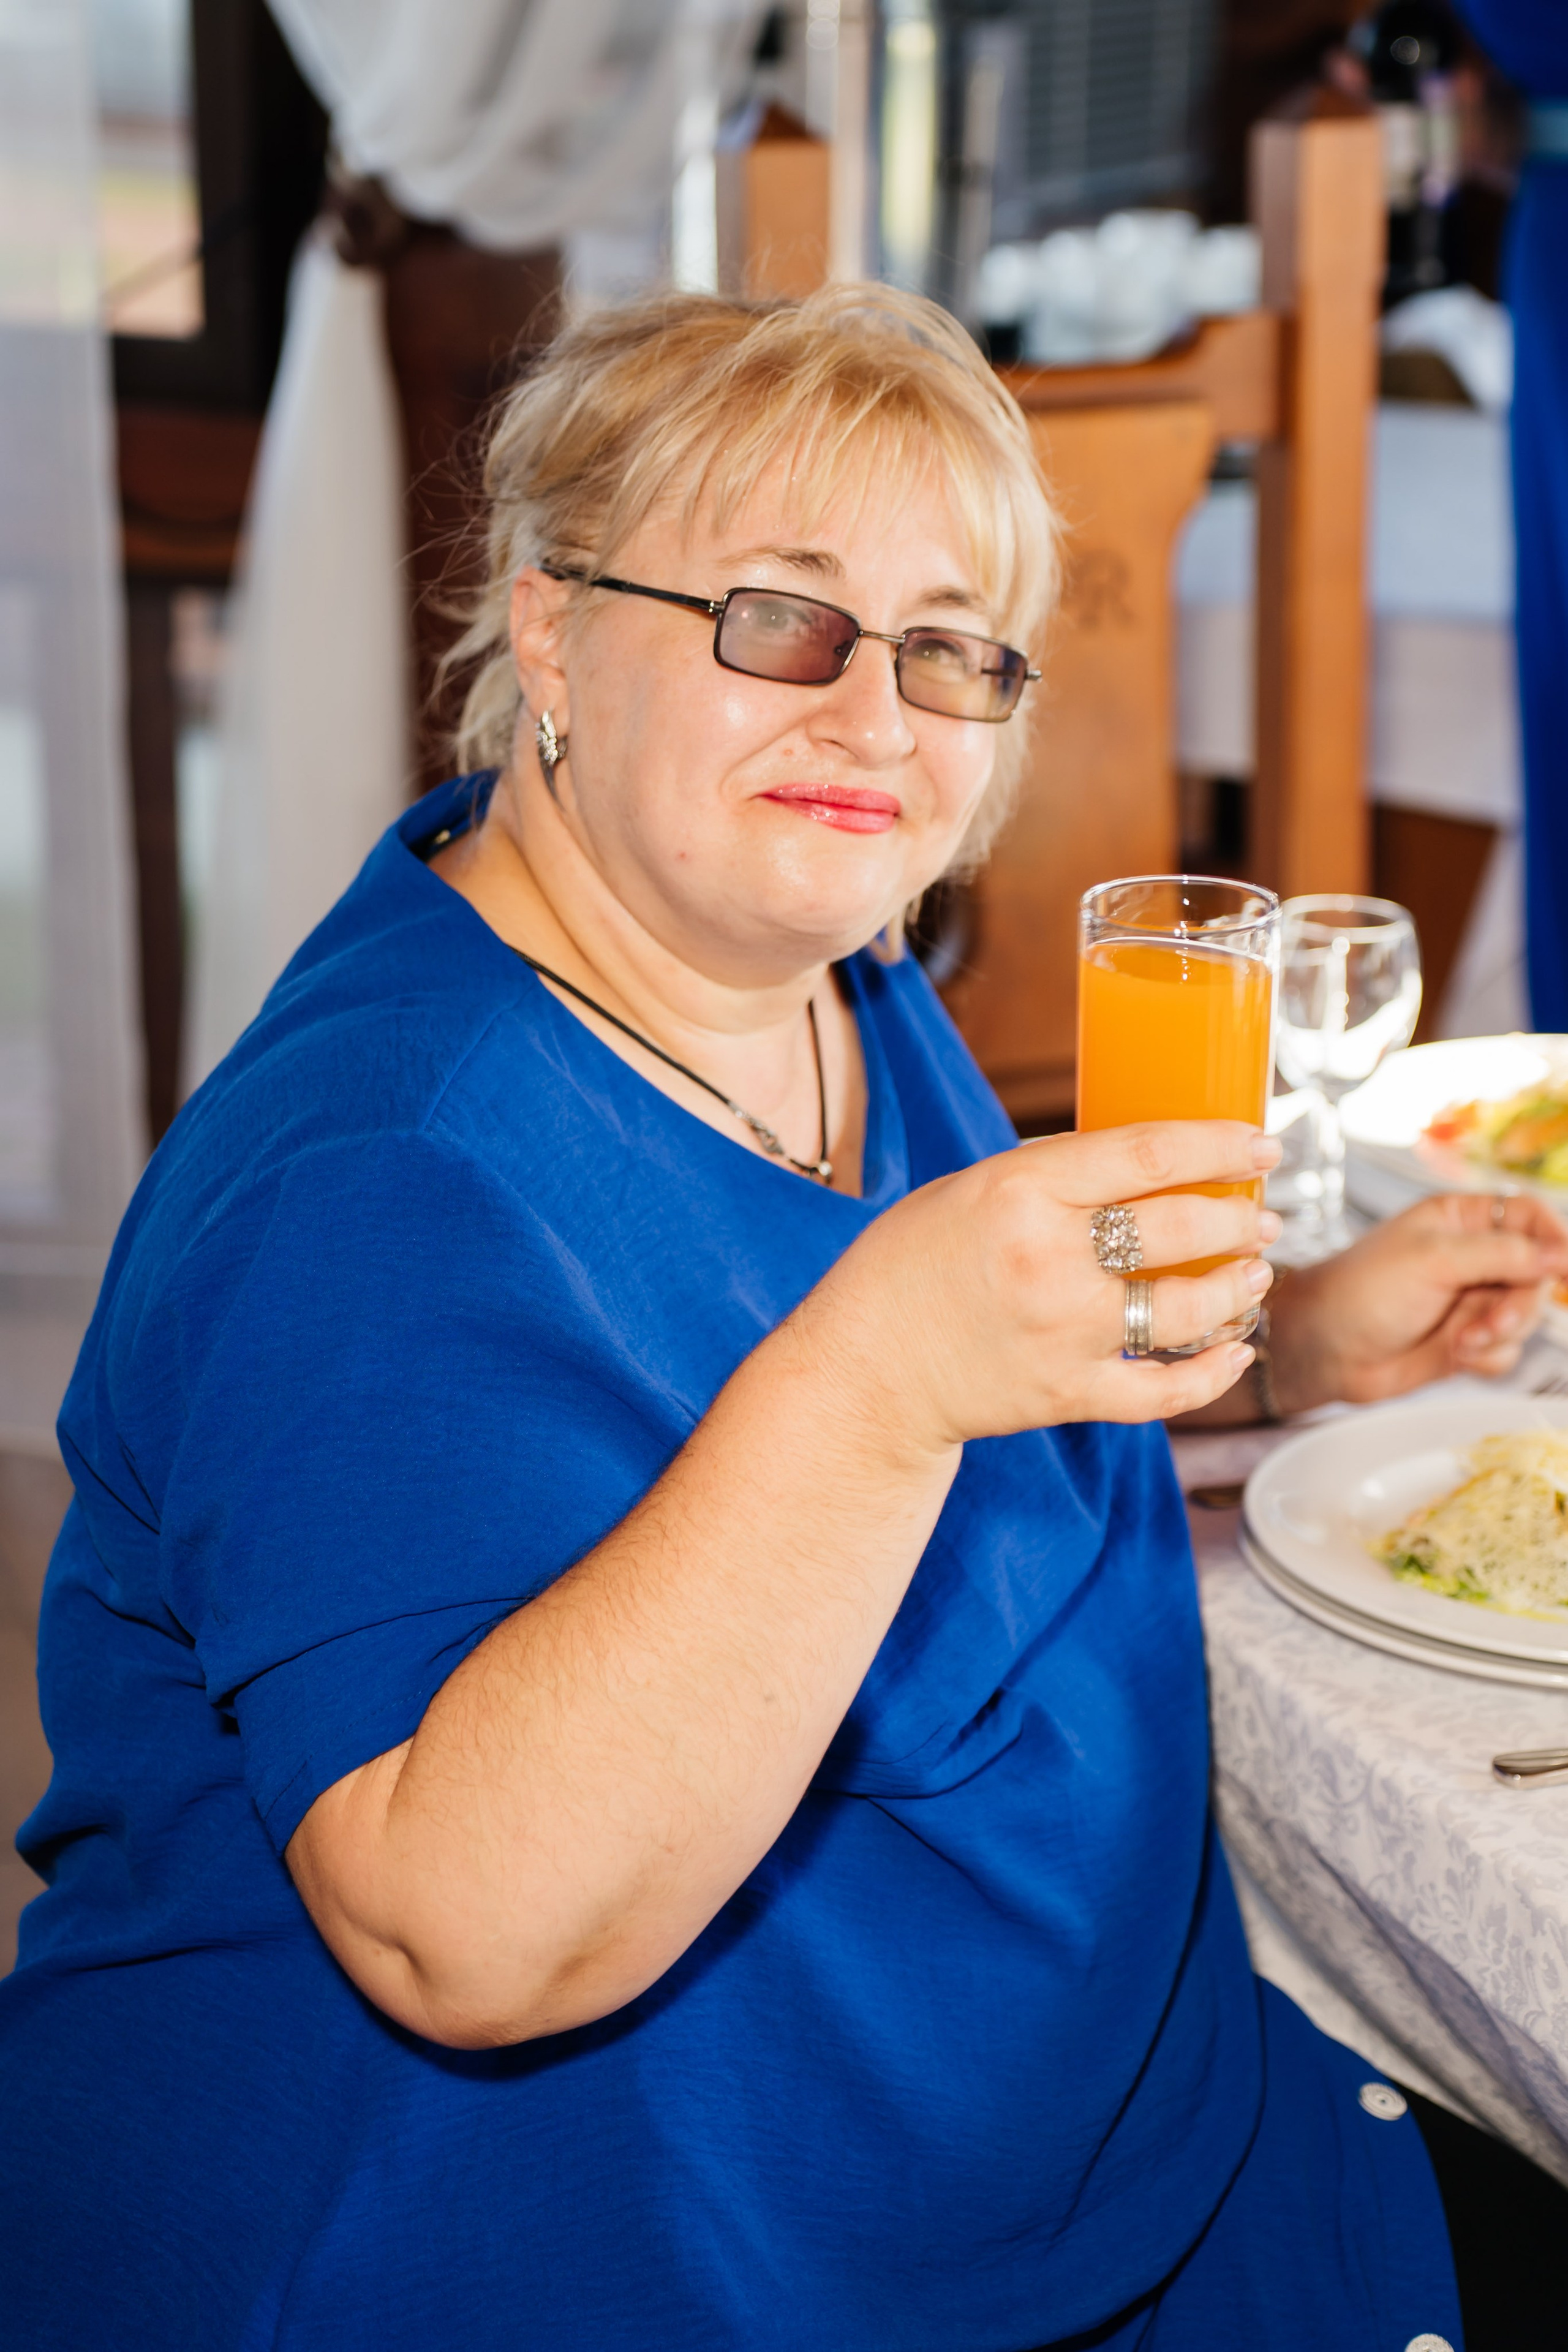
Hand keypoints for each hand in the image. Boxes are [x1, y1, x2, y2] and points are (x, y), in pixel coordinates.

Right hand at [819, 1121, 1280, 1449]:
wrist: (863, 1372)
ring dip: (1237, 1289)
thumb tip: (1149, 1166)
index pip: (1148, 1155)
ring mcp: (1063, 1333)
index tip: (1260, 1144)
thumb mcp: (970, 1189)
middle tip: (1261, 1215)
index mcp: (1020, 1191)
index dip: (1219, 1144)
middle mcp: (1049, 1260)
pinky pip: (1164, 1389)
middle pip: (1181, 1229)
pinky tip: (1237, 1351)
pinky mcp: (1067, 1394)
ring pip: (1187, 1308)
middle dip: (1238, 1218)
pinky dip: (1212, 1373)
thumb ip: (1053, 1177)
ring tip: (1255, 1273)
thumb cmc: (910, 1267)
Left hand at [1267, 1192, 1567, 1413]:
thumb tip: (1561, 1254)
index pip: (1531, 1218)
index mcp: (1462, 1219)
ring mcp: (1471, 1301)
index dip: (1555, 1240)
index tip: (1562, 1269)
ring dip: (1501, 1333)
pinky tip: (1455, 1355)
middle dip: (1521, 1303)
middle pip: (1537, 1274)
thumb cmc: (1363, 1290)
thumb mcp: (1435, 1258)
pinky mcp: (1467, 1341)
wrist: (1325, 1348)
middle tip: (1491, 1322)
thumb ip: (1502, 1253)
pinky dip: (1487, 1357)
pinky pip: (1506, 1351)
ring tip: (1461, 1340)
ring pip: (1525, 1318)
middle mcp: (1473, 1257)